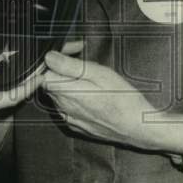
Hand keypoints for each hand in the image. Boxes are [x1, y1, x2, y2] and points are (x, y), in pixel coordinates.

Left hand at [42, 50, 182, 153]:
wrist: (139, 128)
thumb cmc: (124, 99)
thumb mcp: (100, 74)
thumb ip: (70, 66)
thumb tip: (49, 57)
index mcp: (66, 92)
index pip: (43, 72)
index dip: (56, 59)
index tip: (71, 53)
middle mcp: (62, 107)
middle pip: (50, 83)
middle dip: (62, 69)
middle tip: (85, 63)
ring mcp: (68, 118)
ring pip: (59, 95)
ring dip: (69, 84)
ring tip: (91, 80)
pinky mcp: (76, 126)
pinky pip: (67, 107)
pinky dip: (75, 98)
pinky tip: (92, 96)